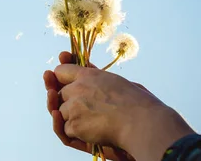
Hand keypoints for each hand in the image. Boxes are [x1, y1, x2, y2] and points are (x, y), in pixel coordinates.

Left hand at [44, 52, 193, 160]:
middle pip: (59, 93)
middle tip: (80, 108)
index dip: (59, 76)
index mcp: (88, 75)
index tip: (58, 79)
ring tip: (90, 121)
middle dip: (66, 100)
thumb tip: (85, 67)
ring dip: (70, 118)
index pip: (61, 70)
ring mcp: (74, 107)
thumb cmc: (137, 102)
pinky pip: (65, 130)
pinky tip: (88, 131)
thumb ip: (95, 74)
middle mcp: (77, 88)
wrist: (142, 122)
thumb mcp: (114, 80)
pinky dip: (75, 133)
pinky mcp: (75, 125)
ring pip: (60, 112)